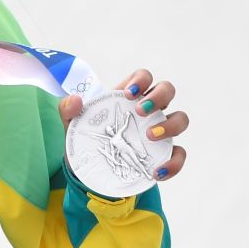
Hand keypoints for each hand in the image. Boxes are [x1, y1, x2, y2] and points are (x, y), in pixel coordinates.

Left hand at [58, 69, 188, 182]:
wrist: (88, 171)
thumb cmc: (84, 138)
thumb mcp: (71, 123)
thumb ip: (67, 108)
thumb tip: (76, 100)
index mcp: (128, 96)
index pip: (144, 76)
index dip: (141, 80)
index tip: (128, 94)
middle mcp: (149, 110)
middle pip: (168, 90)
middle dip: (158, 96)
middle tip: (140, 111)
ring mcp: (161, 130)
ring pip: (181, 118)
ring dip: (170, 125)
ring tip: (149, 136)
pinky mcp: (166, 154)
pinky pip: (179, 154)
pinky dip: (173, 162)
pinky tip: (156, 171)